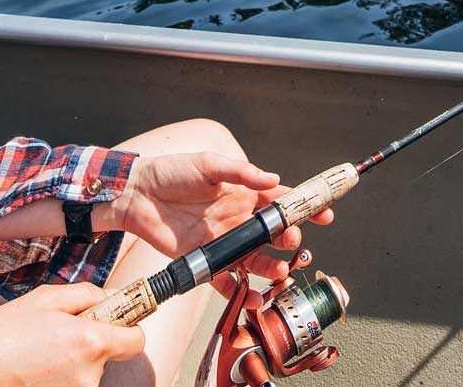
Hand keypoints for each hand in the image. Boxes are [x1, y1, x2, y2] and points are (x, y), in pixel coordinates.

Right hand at [0, 282, 143, 386]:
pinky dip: (58, 377)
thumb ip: (88, 295)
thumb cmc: (5, 333)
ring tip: (40, 352)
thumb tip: (114, 296)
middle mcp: (89, 375)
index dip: (127, 329)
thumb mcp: (47, 299)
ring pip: (86, 372)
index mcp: (91, 342)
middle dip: (89, 344)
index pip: (136, 341)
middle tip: (57, 335)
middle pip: (107, 356)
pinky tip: (36, 369)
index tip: (114, 323)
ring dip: (72, 361)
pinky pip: (71, 384)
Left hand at [102, 152, 335, 280]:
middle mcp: (238, 219)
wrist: (137, 194)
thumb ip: (241, 172)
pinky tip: (257, 297)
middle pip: (274, 234)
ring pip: (257, 259)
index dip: (304, 208)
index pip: (281, 201)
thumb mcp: (208, 165)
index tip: (325, 215)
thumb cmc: (172, 172)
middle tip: (294, 243)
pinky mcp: (205, 260)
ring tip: (282, 272)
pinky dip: (243, 292)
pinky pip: (228, 281)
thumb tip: (272, 178)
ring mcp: (224, 241)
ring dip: (273, 267)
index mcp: (244, 192)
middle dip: (290, 240)